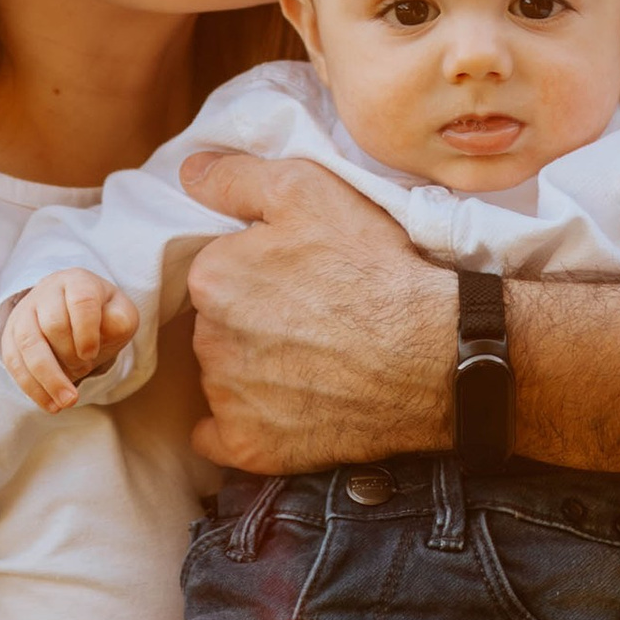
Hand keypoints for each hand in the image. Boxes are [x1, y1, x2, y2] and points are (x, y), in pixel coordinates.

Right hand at [0, 270, 140, 410]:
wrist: (74, 315)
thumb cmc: (101, 316)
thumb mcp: (120, 314)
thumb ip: (120, 320)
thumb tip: (107, 329)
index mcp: (77, 281)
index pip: (81, 301)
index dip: (86, 331)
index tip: (91, 354)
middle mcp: (46, 292)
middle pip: (52, 325)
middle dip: (70, 355)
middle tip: (86, 368)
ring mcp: (24, 314)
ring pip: (29, 345)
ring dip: (48, 378)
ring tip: (67, 403)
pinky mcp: (11, 337)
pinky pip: (14, 363)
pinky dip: (33, 388)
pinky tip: (50, 405)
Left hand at [179, 152, 453, 468]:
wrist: (431, 354)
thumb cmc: (372, 266)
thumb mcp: (309, 190)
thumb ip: (237, 177)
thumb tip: (188, 172)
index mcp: (212, 278)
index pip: (213, 272)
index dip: (253, 272)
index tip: (292, 277)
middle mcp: (206, 341)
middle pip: (215, 325)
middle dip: (248, 320)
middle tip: (307, 317)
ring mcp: (226, 399)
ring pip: (220, 377)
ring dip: (248, 370)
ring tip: (309, 360)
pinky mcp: (250, 447)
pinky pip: (218, 436)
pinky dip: (239, 425)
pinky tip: (278, 409)